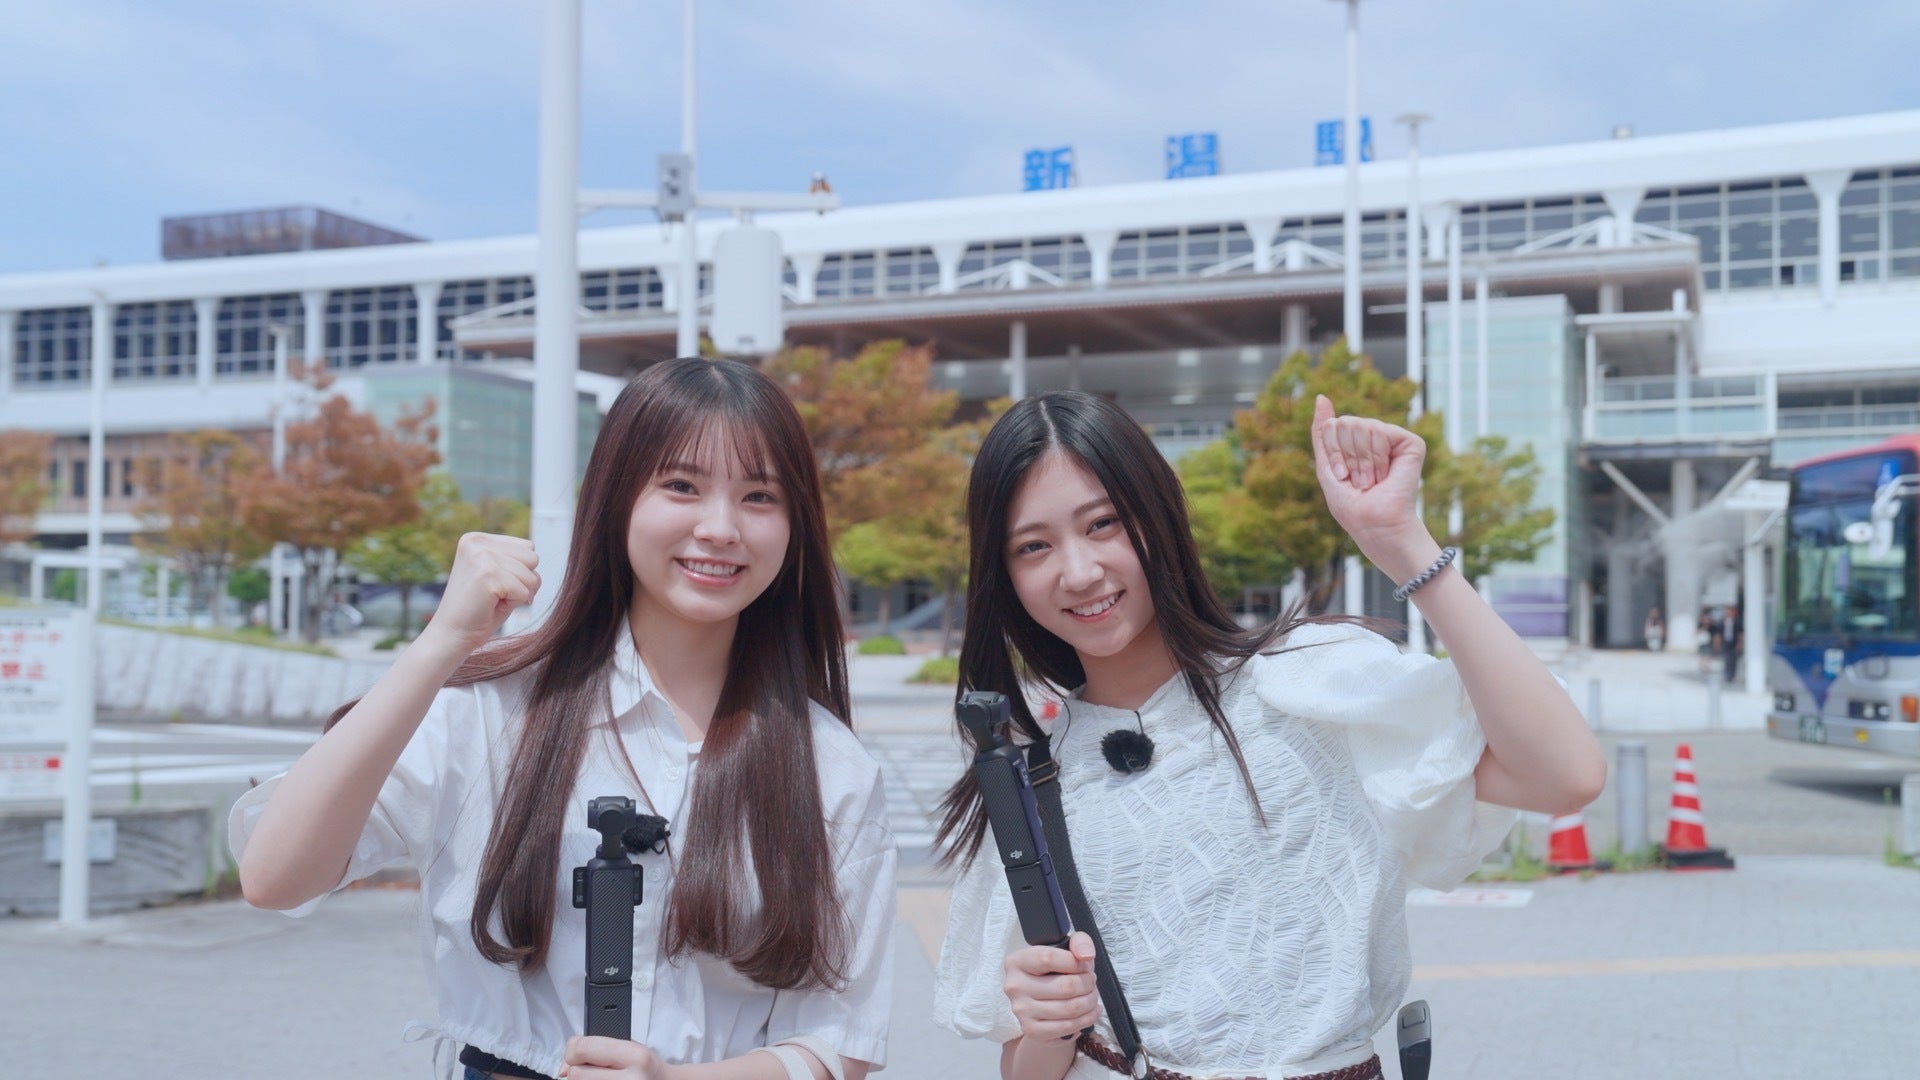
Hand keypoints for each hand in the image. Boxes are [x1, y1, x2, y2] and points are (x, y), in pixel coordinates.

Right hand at [417, 533, 539, 656]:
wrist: (452, 635)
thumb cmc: (479, 609)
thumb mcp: (498, 575)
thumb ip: (515, 560)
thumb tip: (537, 556)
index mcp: (477, 539)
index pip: (527, 547)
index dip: (521, 572)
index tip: (498, 585)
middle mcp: (477, 543)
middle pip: (532, 558)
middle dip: (523, 581)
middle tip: (497, 595)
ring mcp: (481, 557)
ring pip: (531, 576)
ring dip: (518, 594)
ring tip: (492, 600)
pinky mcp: (487, 575)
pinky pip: (524, 591)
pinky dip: (514, 604)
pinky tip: (490, 606)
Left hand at [561, 1036, 673, 1079]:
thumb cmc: (644, 1068)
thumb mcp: (628, 1048)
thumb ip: (595, 1050)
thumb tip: (561, 1069)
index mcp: (635, 1056)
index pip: (582, 1049)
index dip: (573, 1052)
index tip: (578, 1055)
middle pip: (576, 1075)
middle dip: (579, 1072)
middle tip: (595, 1071)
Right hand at [1003, 932, 1098, 1042]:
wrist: (1039, 1003)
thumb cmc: (1052, 973)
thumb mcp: (1063, 949)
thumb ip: (1078, 942)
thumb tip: (1086, 956)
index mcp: (1017, 962)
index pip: (1048, 958)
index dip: (1075, 962)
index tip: (1085, 964)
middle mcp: (1015, 986)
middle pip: (1065, 986)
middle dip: (1088, 983)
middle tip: (1091, 981)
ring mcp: (1022, 1010)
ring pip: (1070, 1008)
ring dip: (1090, 1001)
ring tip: (1092, 995)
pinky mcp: (1031, 1029)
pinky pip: (1068, 1026)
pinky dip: (1087, 1018)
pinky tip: (1091, 1011)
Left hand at [1310, 395, 1436, 579]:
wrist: (1375, 523)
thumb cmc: (1351, 504)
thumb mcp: (1326, 466)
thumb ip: (1322, 432)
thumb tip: (1321, 397)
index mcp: (1353, 442)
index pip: (1332, 424)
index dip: (1333, 453)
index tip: (1342, 477)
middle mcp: (1373, 436)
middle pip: (1345, 422)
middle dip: (1346, 456)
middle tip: (1359, 481)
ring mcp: (1392, 438)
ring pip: (1362, 425)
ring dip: (1361, 462)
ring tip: (1372, 481)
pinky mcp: (1410, 442)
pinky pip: (1381, 431)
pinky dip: (1376, 458)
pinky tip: (1385, 475)